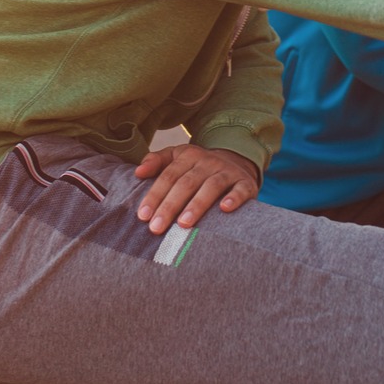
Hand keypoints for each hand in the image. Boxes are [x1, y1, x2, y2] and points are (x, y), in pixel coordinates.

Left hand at [133, 144, 260, 233]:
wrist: (236, 162)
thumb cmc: (198, 167)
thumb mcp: (177, 158)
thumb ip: (156, 162)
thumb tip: (138, 172)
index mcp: (188, 155)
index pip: (168, 176)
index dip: (155, 195)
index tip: (143, 216)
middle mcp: (208, 161)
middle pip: (186, 183)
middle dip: (169, 206)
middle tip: (156, 227)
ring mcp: (228, 171)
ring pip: (211, 186)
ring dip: (196, 205)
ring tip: (183, 224)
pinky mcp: (245, 183)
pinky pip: (240, 190)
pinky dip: (233, 198)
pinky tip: (224, 209)